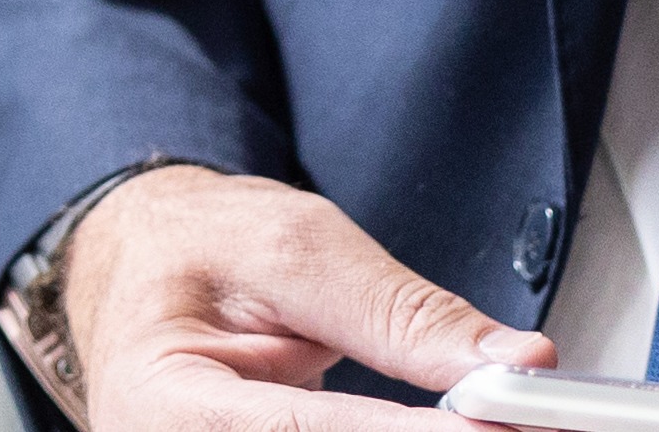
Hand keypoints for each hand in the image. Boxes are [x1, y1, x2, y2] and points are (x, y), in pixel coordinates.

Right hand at [21, 166, 547, 429]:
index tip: (491, 420)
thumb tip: (510, 362)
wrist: (148, 262)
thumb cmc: (197, 246)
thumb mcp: (297, 246)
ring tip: (477, 413)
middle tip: (501, 416)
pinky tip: (435, 424)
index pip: (300, 431)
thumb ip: (400, 313)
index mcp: (161, 398)